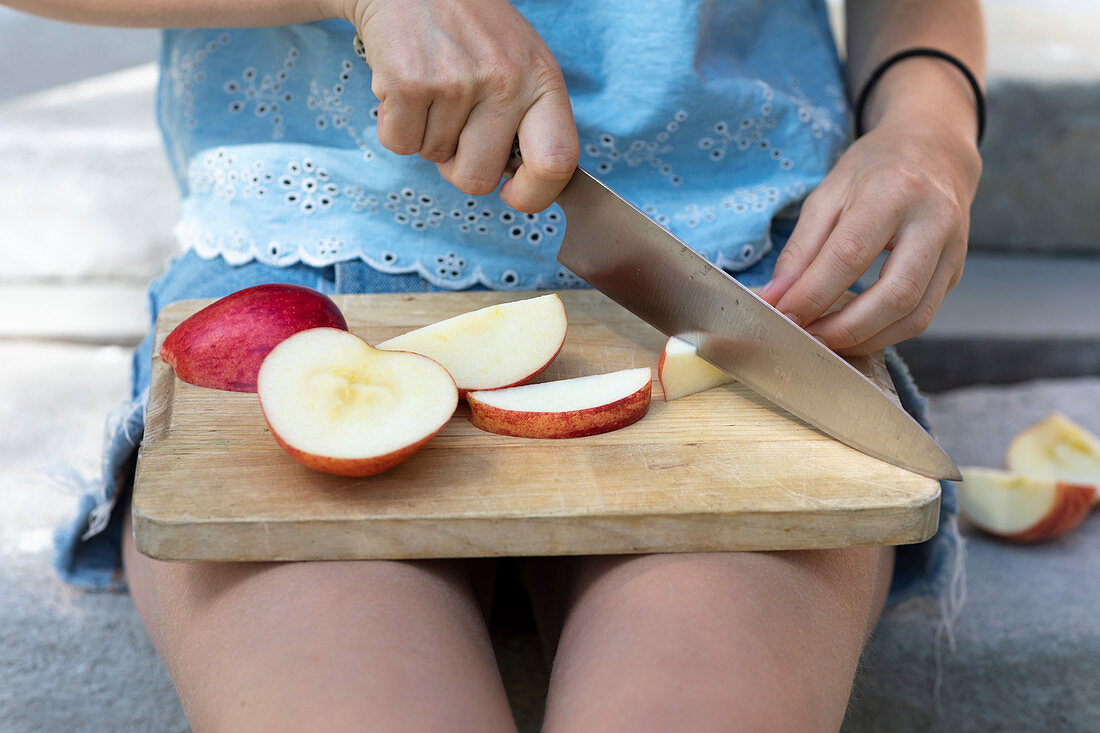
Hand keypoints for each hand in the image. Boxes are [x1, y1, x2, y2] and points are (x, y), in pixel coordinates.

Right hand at [347, 0, 578, 211]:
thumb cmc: (471, 31)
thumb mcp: (520, 64)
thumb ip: (529, 120)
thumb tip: (521, 183)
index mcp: (543, 80)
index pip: (557, 162)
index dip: (533, 194)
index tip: (512, 193)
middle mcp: (506, 80)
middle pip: (479, 178)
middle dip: (458, 164)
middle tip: (454, 125)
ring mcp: (457, 80)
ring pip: (434, 159)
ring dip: (426, 135)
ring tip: (431, 90)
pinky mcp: (410, 81)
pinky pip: (400, 143)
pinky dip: (395, 124)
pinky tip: (407, 88)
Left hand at [758, 116, 980, 355]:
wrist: (933, 151)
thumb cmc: (874, 172)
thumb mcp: (827, 196)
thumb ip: (800, 250)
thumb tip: (774, 298)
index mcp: (895, 193)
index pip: (850, 255)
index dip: (813, 294)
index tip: (783, 316)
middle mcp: (934, 222)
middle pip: (895, 295)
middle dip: (845, 329)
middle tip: (805, 340)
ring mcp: (954, 250)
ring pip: (915, 316)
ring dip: (865, 340)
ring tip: (825, 342)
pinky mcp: (956, 272)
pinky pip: (922, 316)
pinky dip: (884, 334)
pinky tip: (852, 332)